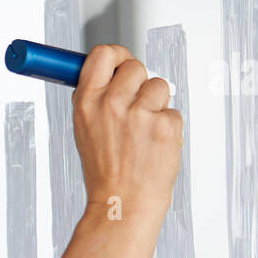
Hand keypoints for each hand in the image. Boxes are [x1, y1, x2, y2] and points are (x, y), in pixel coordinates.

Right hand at [71, 44, 182, 223]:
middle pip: (135, 66)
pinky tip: (154, 145)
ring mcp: (139, 114)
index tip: (120, 62)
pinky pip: (173, 111)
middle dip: (139, 82)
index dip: (116, 55)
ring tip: (143, 131)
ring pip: (159, 85)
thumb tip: (108, 69)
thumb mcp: (84, 129)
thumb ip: (95, 97)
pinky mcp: (165, 125)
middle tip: (135, 106)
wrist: (123, 203)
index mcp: (86, 102)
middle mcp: (111, 104)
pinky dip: (167, 127)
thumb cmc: (105, 171)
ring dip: (156, 104)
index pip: (103, 54)